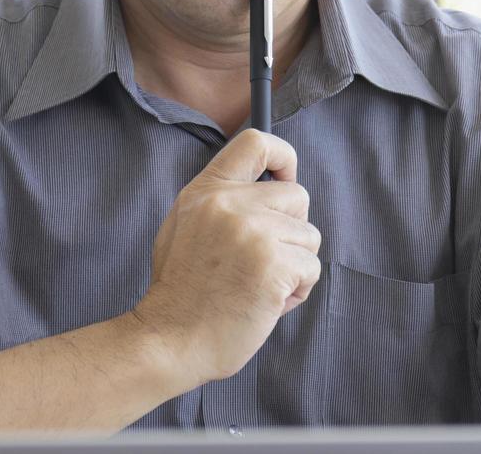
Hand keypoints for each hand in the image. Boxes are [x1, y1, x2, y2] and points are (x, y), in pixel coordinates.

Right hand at [129, 129, 321, 385]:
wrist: (169, 338)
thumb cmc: (181, 289)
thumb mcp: (184, 224)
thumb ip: (221, 200)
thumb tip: (267, 185)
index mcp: (207, 190)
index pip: (257, 142)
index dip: (284, 156)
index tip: (284, 179)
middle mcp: (230, 204)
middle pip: (298, 196)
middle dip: (291, 229)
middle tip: (263, 258)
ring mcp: (254, 233)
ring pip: (309, 236)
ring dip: (294, 264)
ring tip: (259, 285)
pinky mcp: (274, 265)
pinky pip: (311, 268)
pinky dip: (297, 290)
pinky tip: (266, 303)